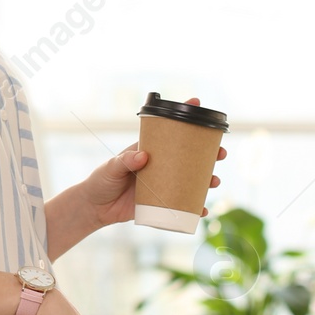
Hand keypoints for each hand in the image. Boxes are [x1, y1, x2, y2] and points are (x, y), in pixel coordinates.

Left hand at [81, 97, 226, 227]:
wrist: (94, 208)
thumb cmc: (101, 181)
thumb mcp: (111, 168)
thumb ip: (124, 161)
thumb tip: (143, 156)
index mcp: (148, 150)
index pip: (168, 130)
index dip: (184, 117)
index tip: (198, 104)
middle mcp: (159, 165)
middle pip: (188, 156)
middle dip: (207, 153)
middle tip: (220, 154)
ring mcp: (162, 184)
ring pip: (190, 179)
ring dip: (206, 180)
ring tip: (214, 181)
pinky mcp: (160, 203)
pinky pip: (181, 205)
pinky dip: (193, 207)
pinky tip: (202, 209)